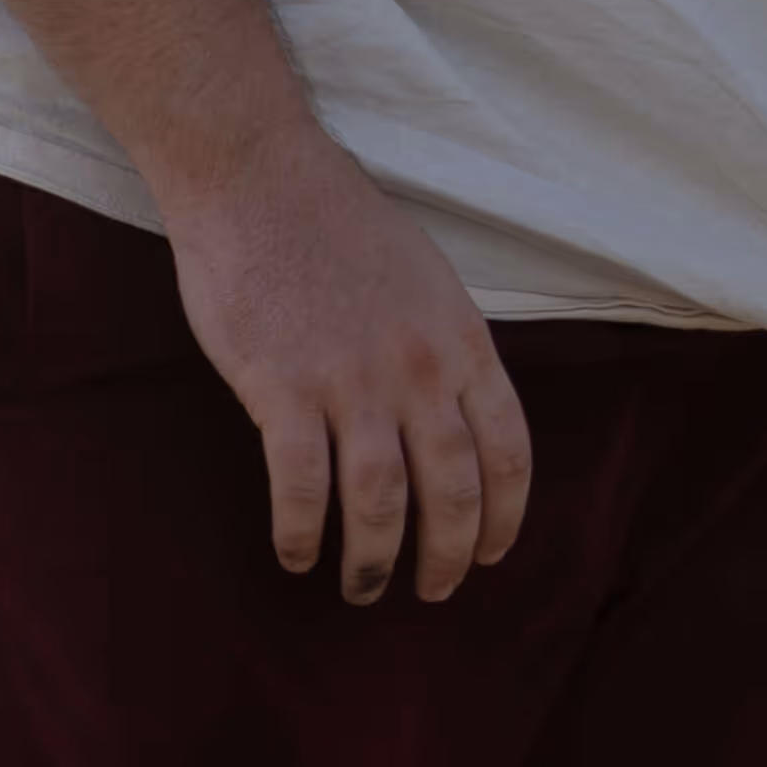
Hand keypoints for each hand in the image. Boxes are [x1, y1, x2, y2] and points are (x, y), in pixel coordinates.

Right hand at [160, 133, 530, 606]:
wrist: (258, 174)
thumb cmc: (337, 222)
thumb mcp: (426, 278)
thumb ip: (445, 349)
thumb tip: (452, 418)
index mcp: (462, 341)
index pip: (507, 452)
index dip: (504, 517)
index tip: (490, 554)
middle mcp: (418, 370)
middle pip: (451, 490)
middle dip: (446, 556)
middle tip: (432, 591)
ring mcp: (350, 381)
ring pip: (379, 503)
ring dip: (374, 561)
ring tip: (362, 589)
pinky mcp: (281, 387)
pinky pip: (301, 487)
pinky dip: (302, 534)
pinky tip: (297, 555)